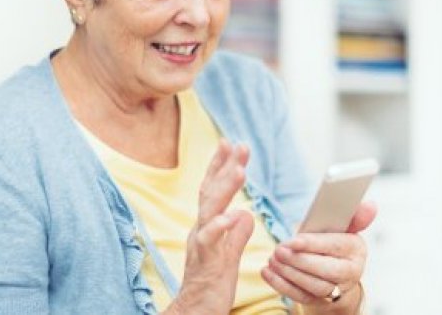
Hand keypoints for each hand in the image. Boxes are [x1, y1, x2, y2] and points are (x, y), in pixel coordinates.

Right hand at [163, 139, 254, 314]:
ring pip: (211, 209)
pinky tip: (233, 213)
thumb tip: (245, 213)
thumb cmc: (211, 286)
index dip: (221, 166)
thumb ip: (236, 233)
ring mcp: (201, 244)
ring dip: (224, 188)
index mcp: (208, 226)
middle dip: (224, 167)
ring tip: (239, 169)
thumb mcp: (229, 255)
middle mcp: (201, 230)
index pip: (213, 190)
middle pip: (211, 192)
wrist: (196, 313)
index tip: (231, 143)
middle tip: (238, 145)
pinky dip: (221, 225)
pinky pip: (211, 240)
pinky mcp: (206, 262)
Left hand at [261, 202, 377, 313]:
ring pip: (314, 286)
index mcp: (356, 248)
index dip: (314, 244)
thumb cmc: (332, 242)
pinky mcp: (320, 301)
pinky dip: (282, 285)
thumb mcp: (341, 226)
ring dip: (290, 273)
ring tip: (273, 260)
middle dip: (300, 260)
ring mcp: (336, 289)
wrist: (335, 272)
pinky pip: (301, 296)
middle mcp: (351, 271)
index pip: (336, 246)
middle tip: (279, 250)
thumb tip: (370, 205)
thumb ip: (351, 215)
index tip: (293, 241)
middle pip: (327, 271)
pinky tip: (268, 272)